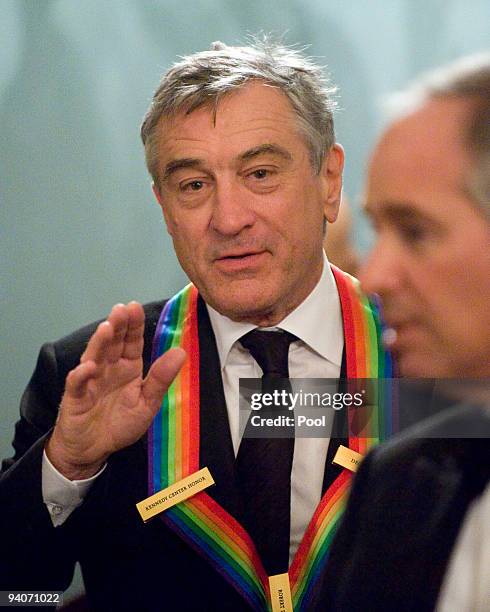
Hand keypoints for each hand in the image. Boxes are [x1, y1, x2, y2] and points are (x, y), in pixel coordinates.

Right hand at [46, 302, 185, 479]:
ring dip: (100, 342)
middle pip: (113, 343)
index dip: (134, 325)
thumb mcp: (147, 403)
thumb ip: (160, 379)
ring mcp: (91, 380)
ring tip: (107, 328)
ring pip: (94, 356)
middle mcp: (108, 368)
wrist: (92, 450)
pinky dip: (82, 375)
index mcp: (128, 367)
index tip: (135, 307)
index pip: (131, 341)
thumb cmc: (120, 424)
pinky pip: (77, 384)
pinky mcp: (75, 397)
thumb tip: (180, 352)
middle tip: (122, 310)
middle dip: (118, 325)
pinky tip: (89, 367)